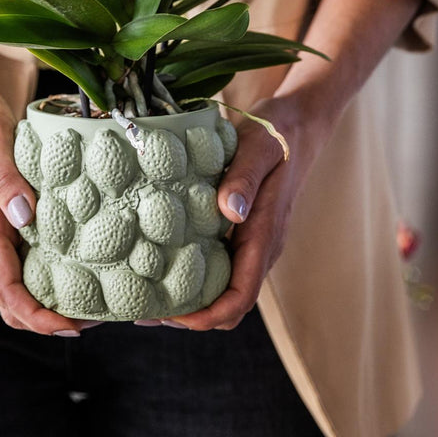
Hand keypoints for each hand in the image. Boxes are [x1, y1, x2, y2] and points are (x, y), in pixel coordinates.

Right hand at [0, 81, 87, 335]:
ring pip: (18, 283)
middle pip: (13, 299)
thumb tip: (25, 216)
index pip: (7, 290)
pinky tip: (78, 259)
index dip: (38, 317)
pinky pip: (23, 258)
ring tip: (93, 294)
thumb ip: (5, 177)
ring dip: (50, 299)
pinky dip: (49, 272)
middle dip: (50, 319)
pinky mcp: (2, 220)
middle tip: (94, 317)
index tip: (71, 326)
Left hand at [167, 0, 421, 330]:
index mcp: (264, 235)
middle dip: (187, 314)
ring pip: (220, 285)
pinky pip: (216, 262)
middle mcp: (259, 247)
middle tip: (140, 305)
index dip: (206, 316)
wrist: (297, 121)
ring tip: (141, 285)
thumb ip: (244, 179)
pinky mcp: (241, 228)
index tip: (168, 315)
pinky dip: (188, 269)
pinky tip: (157, 253)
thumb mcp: (258, 148)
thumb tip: (229, 213)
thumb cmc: (277, 133)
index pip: (240, 298)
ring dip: (186, 295)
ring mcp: (251, 240)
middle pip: (226, 302)